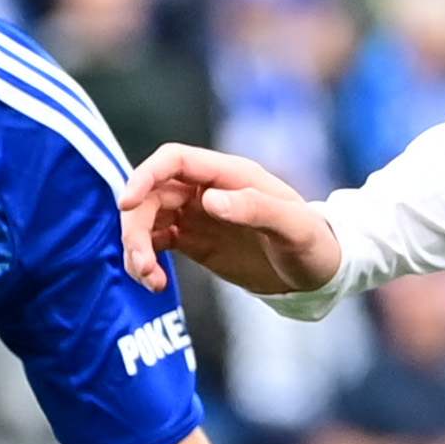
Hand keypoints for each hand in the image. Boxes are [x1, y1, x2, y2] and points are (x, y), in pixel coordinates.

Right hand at [119, 144, 343, 298]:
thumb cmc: (313, 244)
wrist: (318, 274)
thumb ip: (255, 209)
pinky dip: (146, 260)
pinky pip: (156, 242)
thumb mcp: (292, 227)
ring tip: (148, 279)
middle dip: (135, 225)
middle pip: (151, 193)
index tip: (125, 205)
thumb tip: (209, 200)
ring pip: (148, 219)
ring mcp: (198, 215)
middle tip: (140, 264)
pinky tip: (155, 283)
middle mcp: (208, 189)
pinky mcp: (194, 241)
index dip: (144, 176)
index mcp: (230, 174)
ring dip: (137, 246)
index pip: (173, 160)